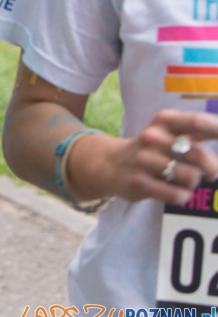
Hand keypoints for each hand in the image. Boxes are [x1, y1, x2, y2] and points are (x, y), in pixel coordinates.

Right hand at [73, 110, 217, 204]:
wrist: (110, 163)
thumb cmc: (150, 148)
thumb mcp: (166, 131)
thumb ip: (195, 130)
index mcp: (164, 121)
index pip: (198, 122)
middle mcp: (152, 137)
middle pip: (198, 154)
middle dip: (212, 168)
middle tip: (211, 173)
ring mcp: (144, 160)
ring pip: (190, 177)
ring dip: (194, 182)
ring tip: (185, 180)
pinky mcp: (139, 182)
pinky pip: (177, 194)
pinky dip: (183, 196)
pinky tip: (177, 192)